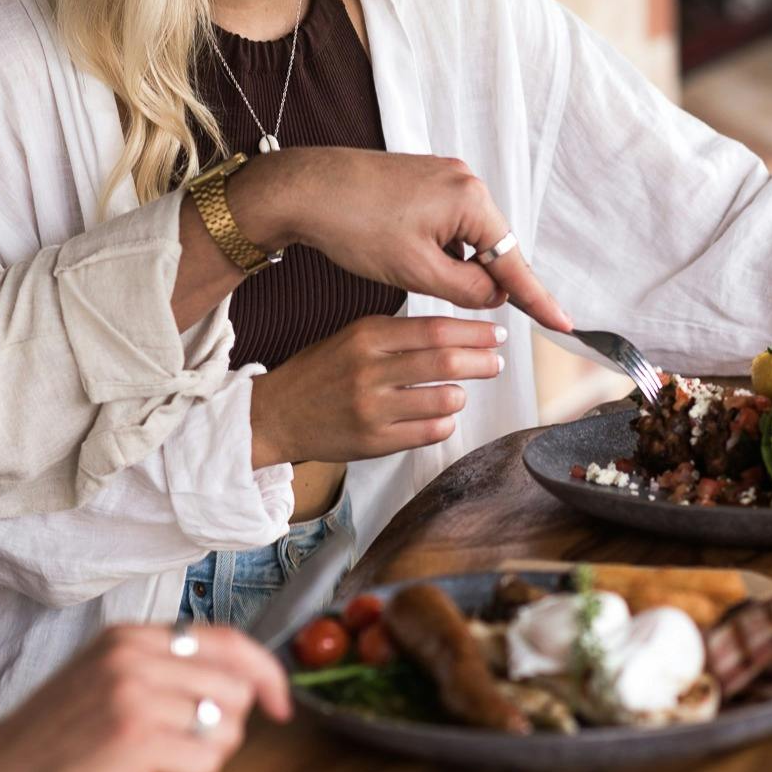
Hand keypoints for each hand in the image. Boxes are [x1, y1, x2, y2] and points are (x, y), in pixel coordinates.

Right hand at [0, 624, 288, 771]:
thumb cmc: (41, 750)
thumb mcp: (100, 685)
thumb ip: (158, 674)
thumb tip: (235, 685)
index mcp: (127, 637)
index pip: (228, 638)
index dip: (264, 673)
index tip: (279, 705)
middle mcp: (132, 655)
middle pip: (236, 689)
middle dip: (218, 733)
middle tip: (169, 756)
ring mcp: (132, 694)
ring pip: (225, 729)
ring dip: (199, 763)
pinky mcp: (132, 738)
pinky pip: (204, 764)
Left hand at [232, 149, 571, 332]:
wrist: (305, 188)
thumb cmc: (355, 225)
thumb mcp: (416, 271)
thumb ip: (466, 289)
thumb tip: (494, 295)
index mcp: (471, 201)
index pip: (513, 262)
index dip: (537, 299)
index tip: (563, 324)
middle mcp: (465, 180)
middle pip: (491, 246)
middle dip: (478, 279)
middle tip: (456, 304)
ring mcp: (444, 175)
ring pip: (466, 237)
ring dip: (453, 264)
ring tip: (409, 270)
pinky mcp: (423, 179)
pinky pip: (447, 222)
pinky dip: (438, 247)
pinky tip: (408, 255)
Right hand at [249, 316, 504, 465]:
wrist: (275, 415)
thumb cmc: (319, 372)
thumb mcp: (352, 337)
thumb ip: (398, 335)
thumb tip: (455, 334)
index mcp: (366, 336)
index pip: (435, 329)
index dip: (473, 332)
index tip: (496, 334)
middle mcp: (370, 370)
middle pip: (445, 362)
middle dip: (481, 361)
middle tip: (495, 362)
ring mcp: (372, 409)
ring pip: (443, 401)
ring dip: (460, 396)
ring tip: (458, 393)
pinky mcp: (374, 442)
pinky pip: (429, 433)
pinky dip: (444, 423)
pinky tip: (438, 417)